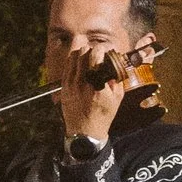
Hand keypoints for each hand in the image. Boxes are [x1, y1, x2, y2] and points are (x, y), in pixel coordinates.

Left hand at [56, 35, 131, 153]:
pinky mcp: (64, 87)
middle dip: (91, 50)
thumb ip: (117, 80)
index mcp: (97, 83)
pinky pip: (66, 67)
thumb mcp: (117, 99)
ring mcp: (70, 84)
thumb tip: (114, 66)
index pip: (96, 55)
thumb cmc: (102, 116)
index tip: (105, 51)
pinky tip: (78, 62)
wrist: (84, 132)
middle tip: (96, 54)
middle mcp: (82, 81)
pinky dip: (72, 61)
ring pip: (72, 57)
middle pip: (83, 53)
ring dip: (81, 53)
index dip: (101, 49)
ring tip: (87, 55)